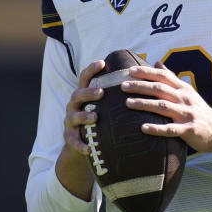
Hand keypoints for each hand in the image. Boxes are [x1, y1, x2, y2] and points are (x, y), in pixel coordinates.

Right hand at [55, 59, 104, 199]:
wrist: (84, 144)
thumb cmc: (102, 120)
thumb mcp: (106, 105)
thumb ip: (118, 93)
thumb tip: (142, 76)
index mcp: (84, 95)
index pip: (85, 78)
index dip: (92, 69)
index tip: (103, 63)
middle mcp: (75, 106)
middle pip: (77, 95)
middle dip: (88, 93)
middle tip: (101, 92)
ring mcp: (70, 122)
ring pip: (73, 117)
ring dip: (84, 116)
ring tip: (95, 117)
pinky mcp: (70, 139)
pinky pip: (73, 142)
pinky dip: (81, 145)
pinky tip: (89, 149)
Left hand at [122, 61, 211, 152]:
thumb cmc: (197, 110)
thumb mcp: (187, 92)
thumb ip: (172, 78)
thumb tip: (157, 63)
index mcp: (183, 88)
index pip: (163, 76)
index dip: (146, 72)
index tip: (130, 71)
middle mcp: (185, 99)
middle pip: (160, 89)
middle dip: (140, 86)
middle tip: (122, 86)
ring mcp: (187, 114)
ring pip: (163, 107)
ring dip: (144, 104)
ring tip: (128, 103)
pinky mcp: (189, 130)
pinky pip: (170, 129)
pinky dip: (156, 128)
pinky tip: (143, 128)